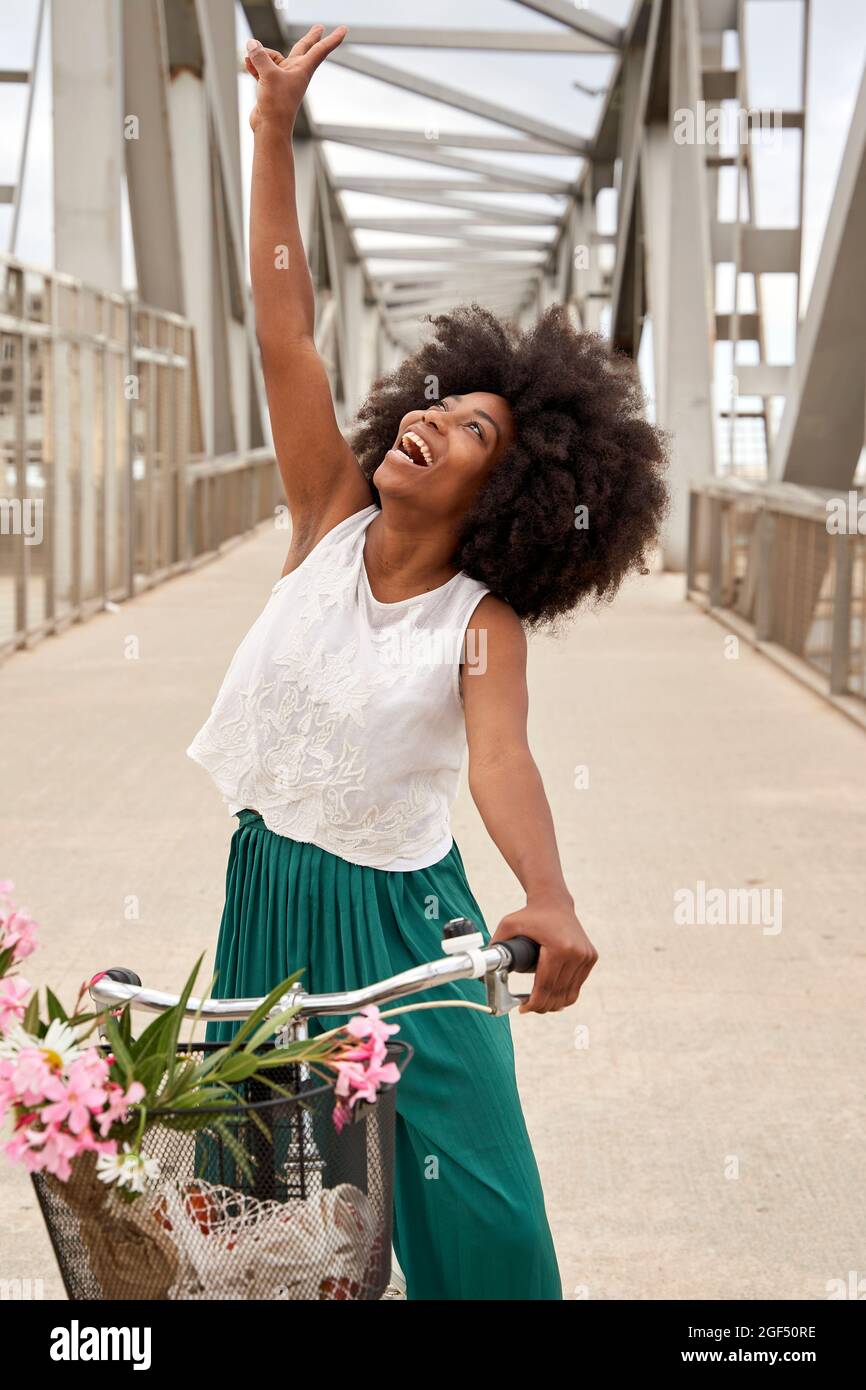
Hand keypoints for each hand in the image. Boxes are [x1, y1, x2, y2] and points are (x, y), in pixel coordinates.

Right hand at [245, 23, 347, 133]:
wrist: (270, 128)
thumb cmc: (276, 104)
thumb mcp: (268, 74)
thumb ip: (260, 56)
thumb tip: (252, 45)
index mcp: (302, 69)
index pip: (320, 49)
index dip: (332, 38)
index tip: (344, 30)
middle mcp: (295, 72)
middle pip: (303, 48)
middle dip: (310, 37)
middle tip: (319, 27)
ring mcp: (283, 79)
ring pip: (272, 58)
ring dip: (259, 56)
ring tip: (248, 59)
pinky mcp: (271, 86)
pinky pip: (263, 68)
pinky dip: (254, 65)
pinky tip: (246, 63)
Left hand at [491, 892, 597, 1013]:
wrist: (554, 901)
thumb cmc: (530, 915)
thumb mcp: (508, 925)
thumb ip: (496, 946)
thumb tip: (482, 969)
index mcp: (560, 947)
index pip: (546, 986)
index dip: (534, 1003)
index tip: (523, 1009)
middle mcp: (577, 953)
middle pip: (558, 993)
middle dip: (542, 1006)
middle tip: (528, 1008)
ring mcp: (586, 956)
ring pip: (570, 993)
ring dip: (554, 1004)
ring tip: (540, 1004)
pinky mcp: (590, 957)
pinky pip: (577, 985)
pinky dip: (565, 994)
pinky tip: (553, 997)